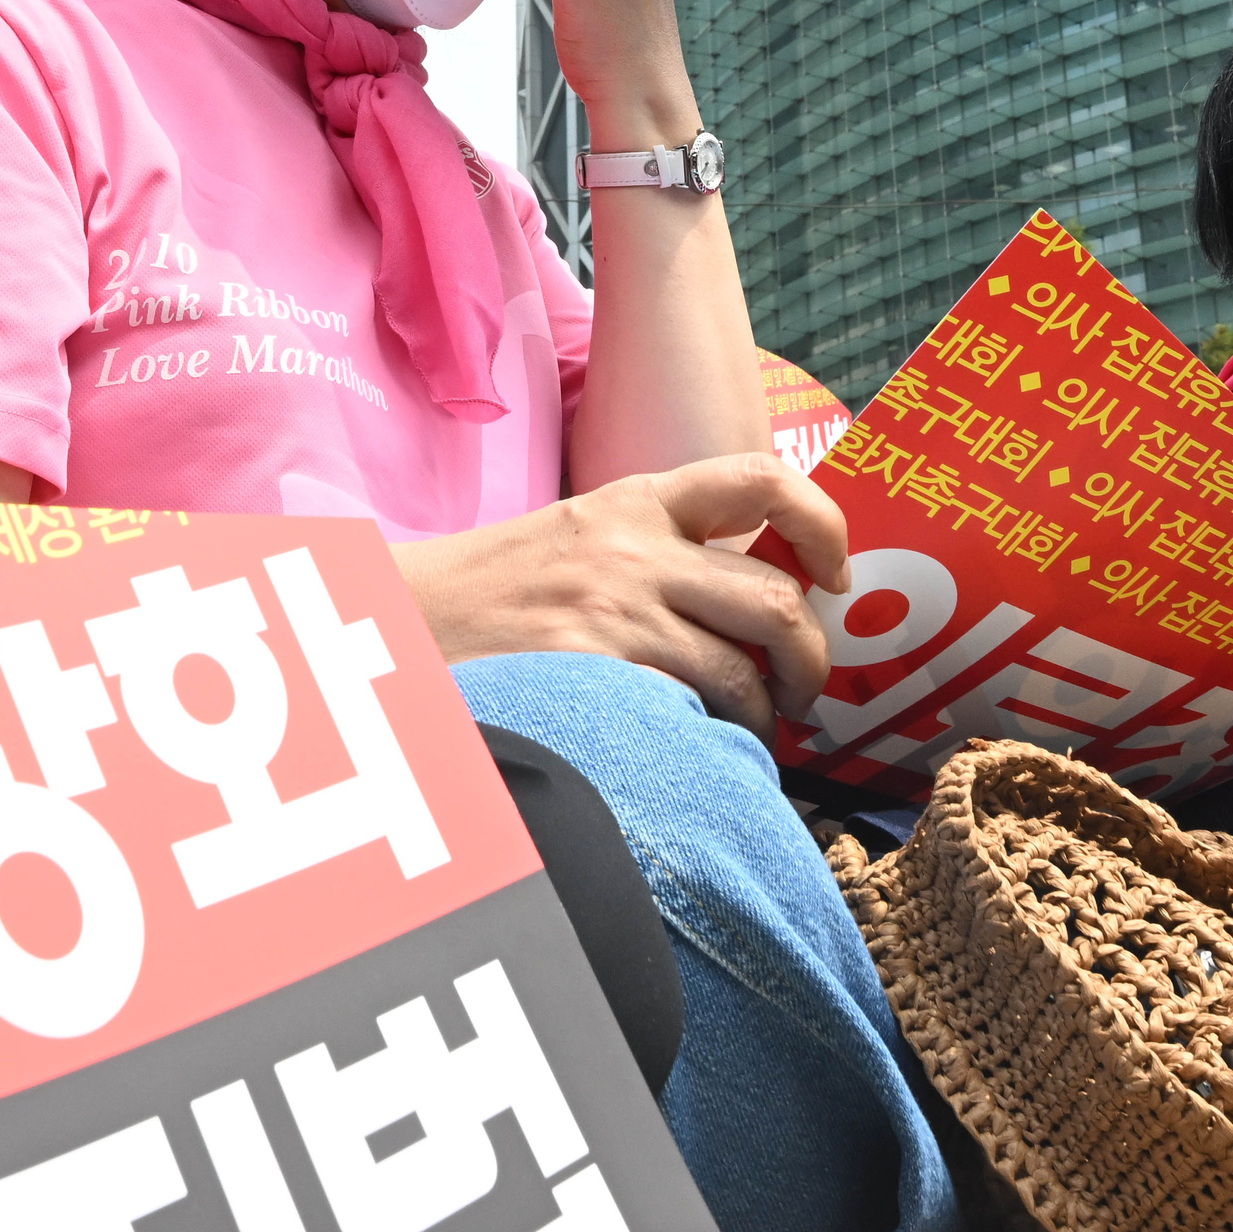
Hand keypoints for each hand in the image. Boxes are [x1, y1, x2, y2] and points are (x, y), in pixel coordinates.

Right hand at [390, 455, 847, 737]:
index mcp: (634, 501)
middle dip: (810, 660)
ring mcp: (612, 611)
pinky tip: (696, 752)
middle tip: (803, 692)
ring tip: (754, 733)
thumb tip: (754, 597)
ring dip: (767, 717)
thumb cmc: (492, 591)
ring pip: (742, 672)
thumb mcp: (578, 538)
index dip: (822, 525)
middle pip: (774, 600)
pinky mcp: (589, 671)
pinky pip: (688, 717)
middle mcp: (633, 548)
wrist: (399, 618)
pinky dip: (712, 744)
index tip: (833, 574)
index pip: (760, 479)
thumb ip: (658, 549)